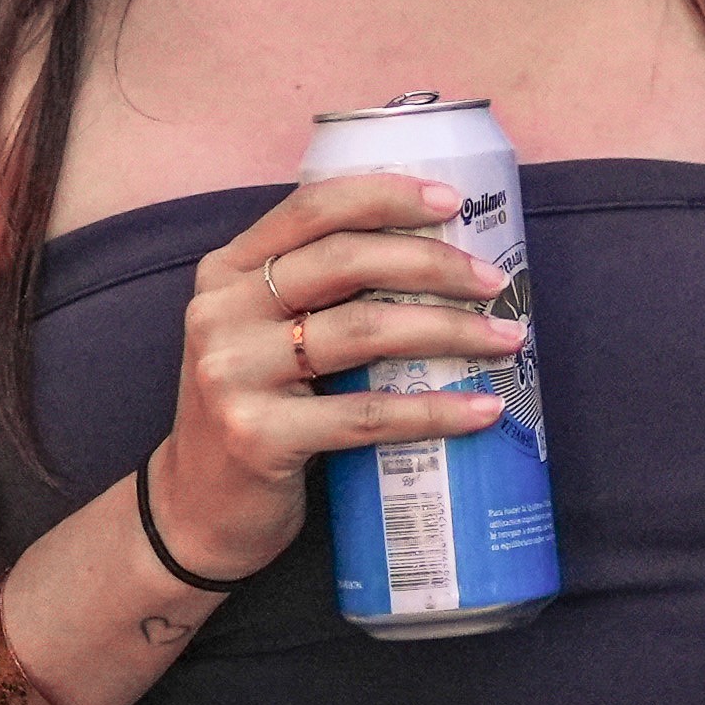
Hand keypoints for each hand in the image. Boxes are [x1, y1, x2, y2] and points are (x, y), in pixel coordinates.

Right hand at [160, 169, 518, 569]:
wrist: (198, 509)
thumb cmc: (255, 411)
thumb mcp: (261, 335)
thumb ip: (315, 293)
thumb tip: (434, 257)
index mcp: (227, 271)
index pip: (312, 208)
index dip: (385, 195)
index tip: (452, 202)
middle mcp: (221, 311)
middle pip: (346, 261)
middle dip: (434, 264)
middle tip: (496, 283)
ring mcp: (234, 373)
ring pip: (364, 331)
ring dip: (450, 331)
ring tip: (506, 340)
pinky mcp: (258, 436)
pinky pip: (366, 415)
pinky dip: (434, 410)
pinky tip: (482, 409)